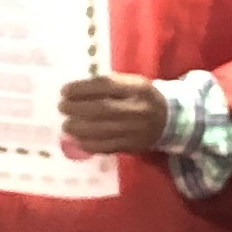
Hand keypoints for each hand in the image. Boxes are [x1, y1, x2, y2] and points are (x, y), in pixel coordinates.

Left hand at [57, 76, 172, 155]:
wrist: (169, 120)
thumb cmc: (141, 97)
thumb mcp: (131, 83)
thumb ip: (108, 86)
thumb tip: (74, 92)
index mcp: (138, 88)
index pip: (106, 86)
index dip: (82, 89)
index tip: (65, 91)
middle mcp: (138, 109)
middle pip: (102, 109)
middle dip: (76, 108)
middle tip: (62, 108)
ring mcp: (136, 130)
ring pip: (102, 130)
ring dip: (79, 128)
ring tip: (67, 125)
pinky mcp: (132, 146)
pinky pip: (107, 147)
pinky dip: (88, 144)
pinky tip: (78, 140)